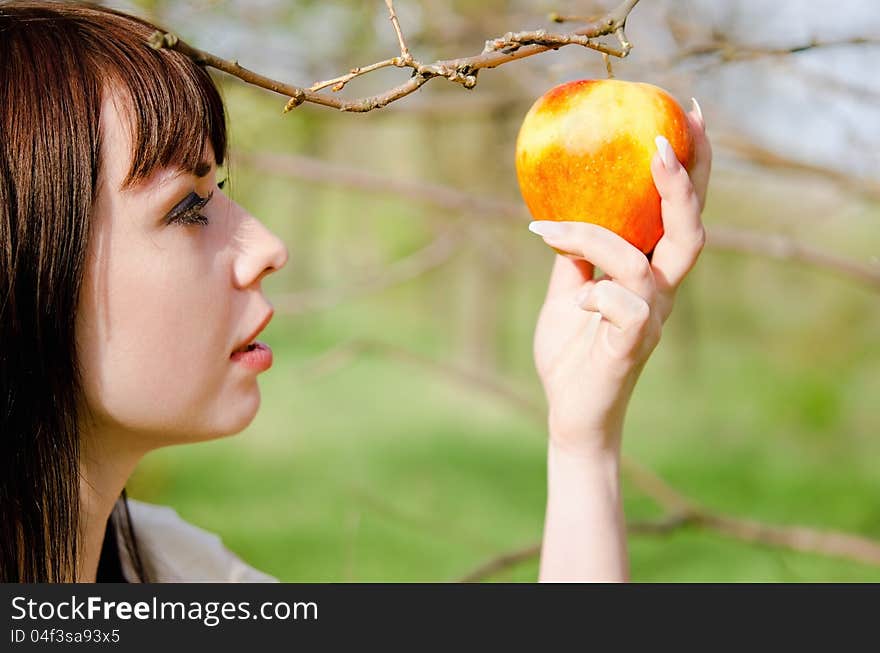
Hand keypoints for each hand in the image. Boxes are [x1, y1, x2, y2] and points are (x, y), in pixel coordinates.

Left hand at [531, 100, 711, 455]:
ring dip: (593, 239)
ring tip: (549, 232)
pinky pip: (619, 306)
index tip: (687, 115)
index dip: (690, 169)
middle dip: (680, 184)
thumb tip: (561, 214)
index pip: (678, 215)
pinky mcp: (632, 346)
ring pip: (640, 264)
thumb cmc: (573, 353)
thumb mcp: (566, 293)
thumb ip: (575, 257)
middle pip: (689, 232)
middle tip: (661, 138)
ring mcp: (651, 320)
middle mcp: (660, 294)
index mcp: (649, 276)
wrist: (569, 413)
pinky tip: (574, 306)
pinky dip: (590, 295)